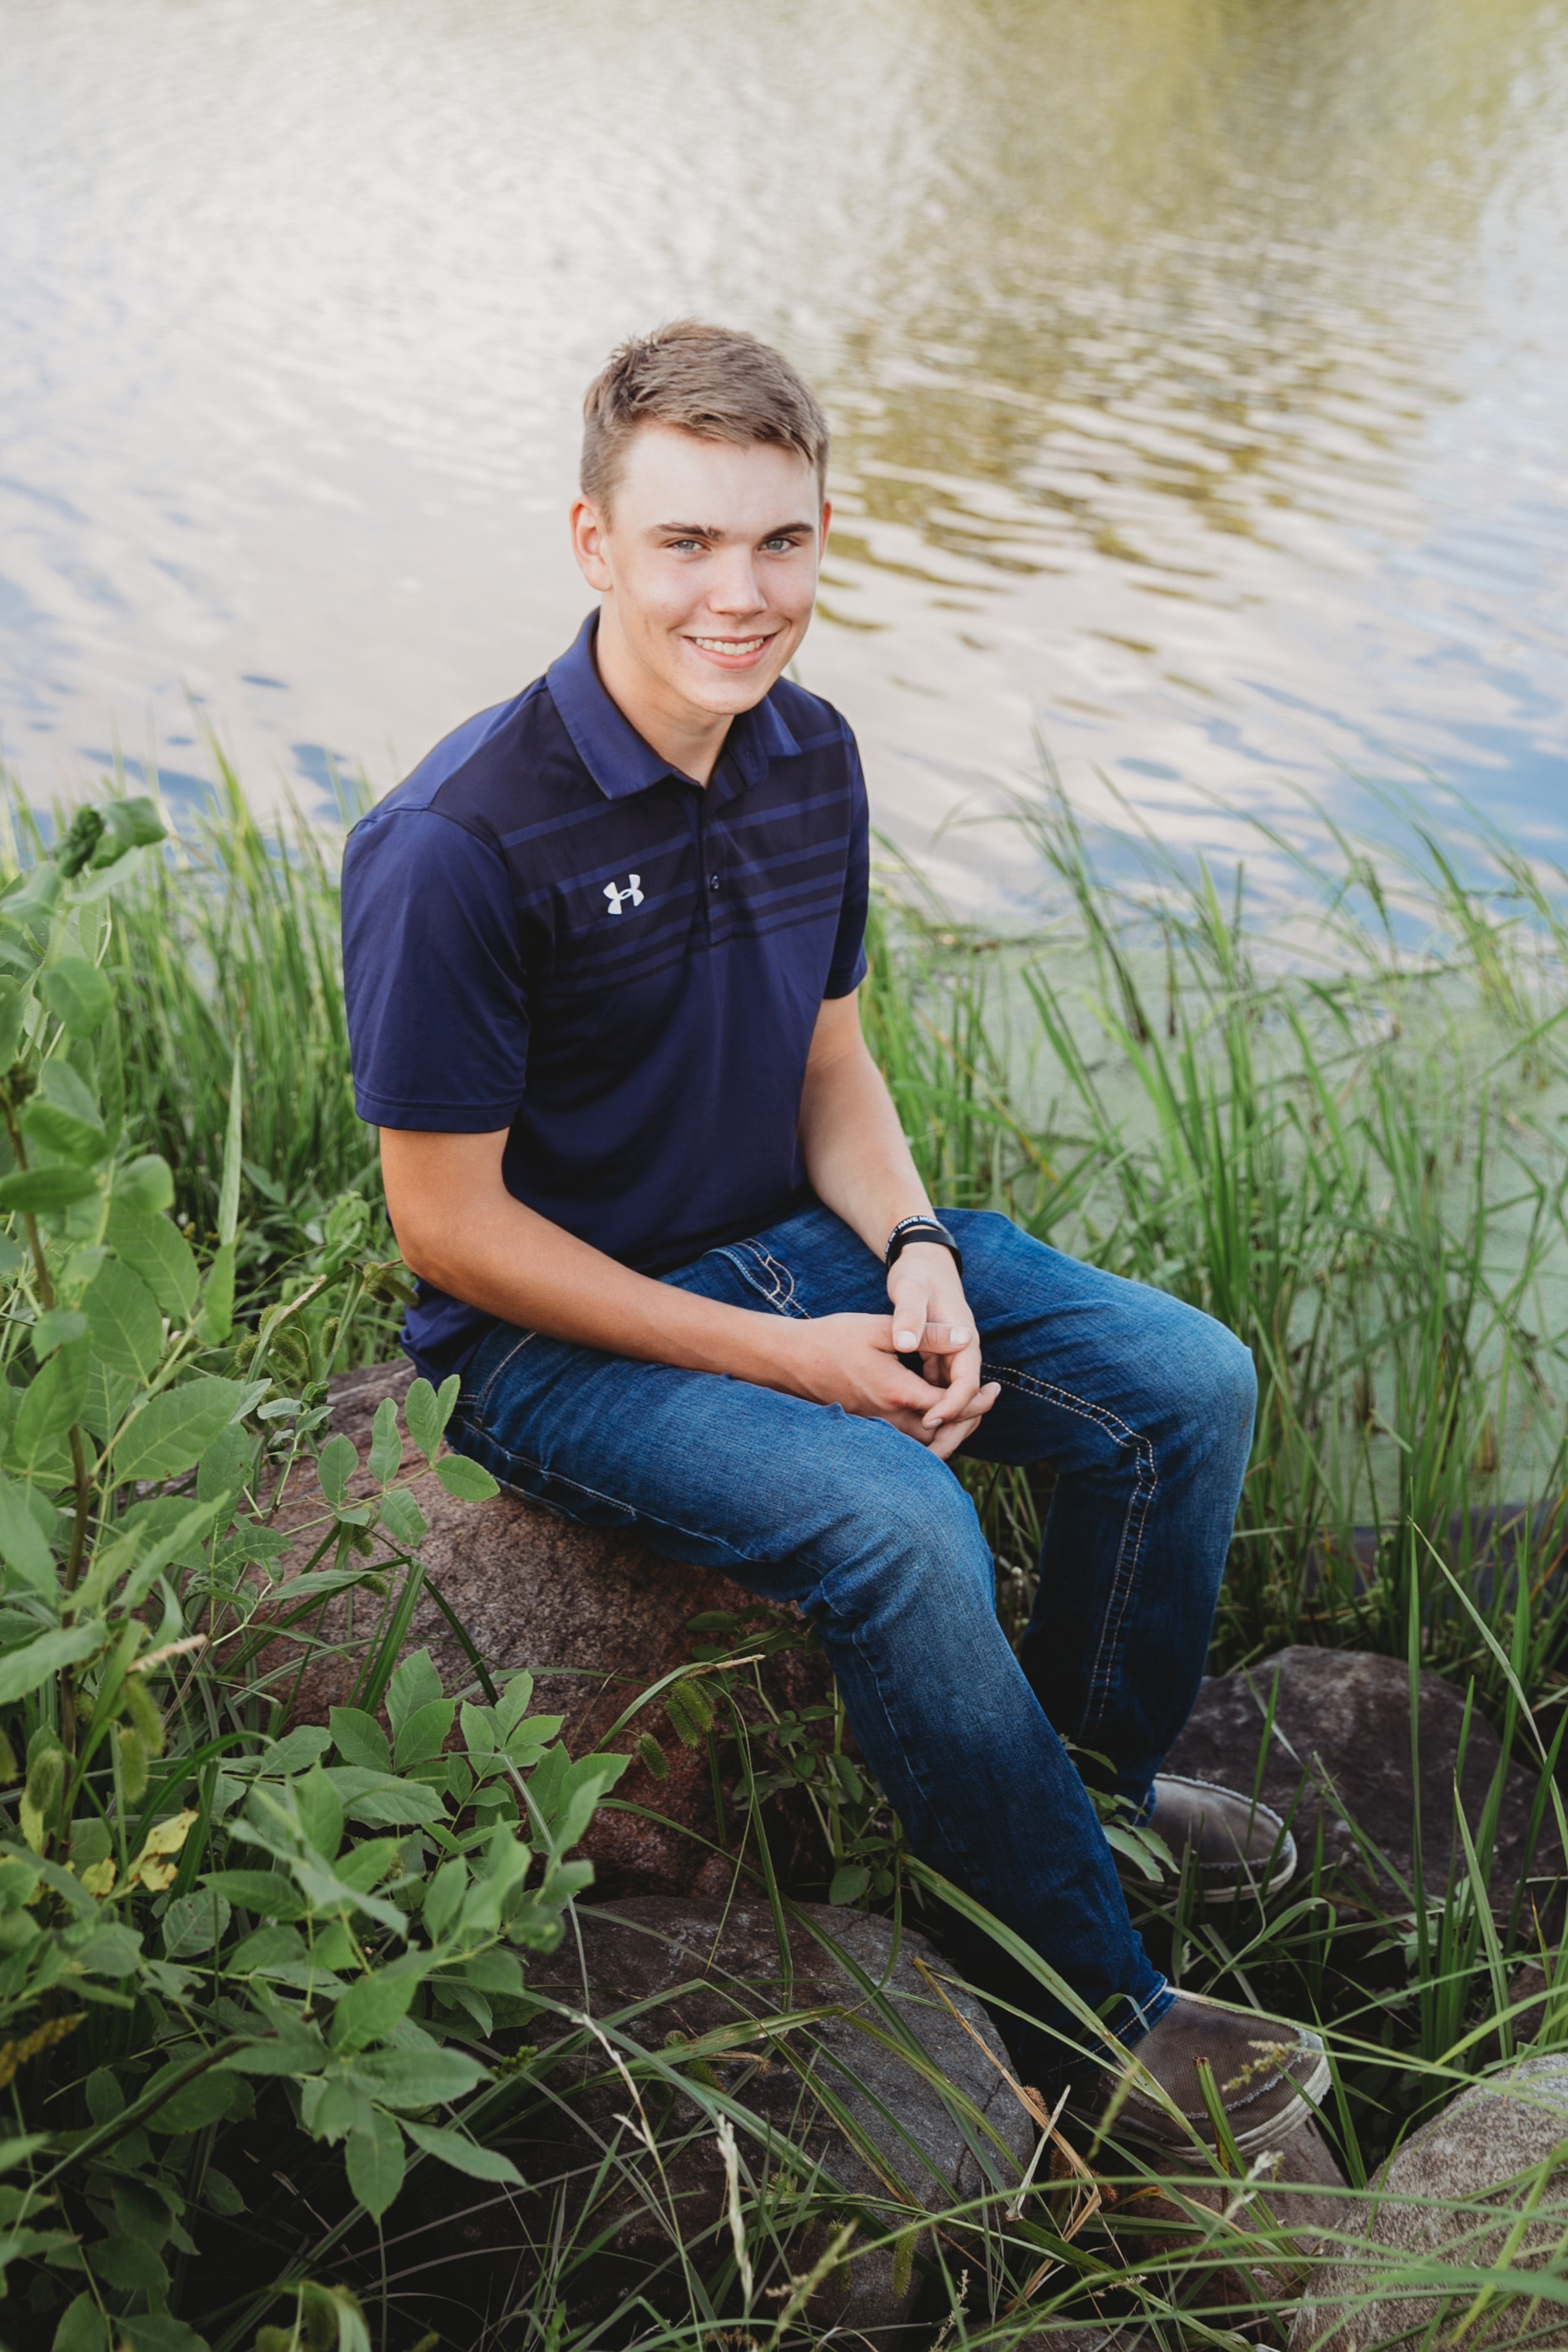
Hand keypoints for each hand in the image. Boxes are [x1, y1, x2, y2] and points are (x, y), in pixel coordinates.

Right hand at [779, 1246, 998, 1460]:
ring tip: (968, 1410)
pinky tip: (936, 1414)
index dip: (976, 1403)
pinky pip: (905, 1443)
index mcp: (896, 1392)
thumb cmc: (832, 1339)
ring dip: (949, 1432)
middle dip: (969, 1424)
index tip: (992, 1389)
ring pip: (923, 1446)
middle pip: (941, 1437)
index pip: (949, 1409)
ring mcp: (876, 1426)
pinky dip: (927, 1435)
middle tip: (986, 1402)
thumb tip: (964, 1337)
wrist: (791, 1359)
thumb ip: (924, 1333)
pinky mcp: (868, 1427)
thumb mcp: (879, 1328)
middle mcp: (887, 1417)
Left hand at [886, 1240, 999, 1457]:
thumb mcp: (910, 1289)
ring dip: (943, 1427)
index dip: (951, 1407)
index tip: (928, 1423)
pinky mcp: (939, 1361)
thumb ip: (909, 1316)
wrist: (924, 1260)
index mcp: (963, 1339)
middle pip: (966, 1401)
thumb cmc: (917, 1274)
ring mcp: (952, 1358)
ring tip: (922, 1454)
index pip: (967, 1383)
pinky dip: (931, 1412)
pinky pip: (940, 1393)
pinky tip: (910, 1430)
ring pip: (954, 1401)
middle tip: (930, 1456)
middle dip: (952, 1430)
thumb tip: (907, 1342)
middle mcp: (963, 1352)